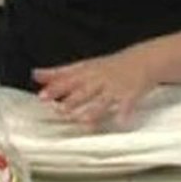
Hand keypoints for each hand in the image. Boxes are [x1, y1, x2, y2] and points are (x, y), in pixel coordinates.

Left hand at [32, 48, 154, 128]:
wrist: (143, 59)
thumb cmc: (110, 66)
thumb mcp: (85, 66)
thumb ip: (61, 73)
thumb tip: (37, 75)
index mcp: (87, 71)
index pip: (67, 77)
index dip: (54, 85)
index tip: (41, 93)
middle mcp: (99, 79)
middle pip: (82, 89)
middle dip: (70, 99)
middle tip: (58, 109)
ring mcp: (114, 87)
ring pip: (102, 99)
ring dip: (92, 110)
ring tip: (81, 120)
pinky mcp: (130, 94)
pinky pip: (127, 104)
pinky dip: (124, 113)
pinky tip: (120, 121)